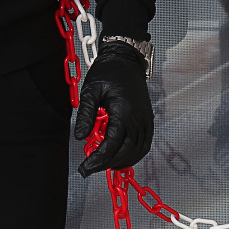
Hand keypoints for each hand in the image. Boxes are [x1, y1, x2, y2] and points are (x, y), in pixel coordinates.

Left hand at [73, 41, 154, 176]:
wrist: (126, 59)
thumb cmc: (108, 72)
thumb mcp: (91, 91)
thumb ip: (86, 115)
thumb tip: (80, 137)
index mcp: (123, 111)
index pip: (111, 144)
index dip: (98, 160)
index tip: (84, 167)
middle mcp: (138, 118)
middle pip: (125, 152)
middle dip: (106, 164)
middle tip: (89, 169)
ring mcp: (146, 120)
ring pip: (137, 151)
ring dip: (121, 162)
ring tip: (103, 164)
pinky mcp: (148, 120)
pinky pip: (144, 144)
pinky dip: (133, 155)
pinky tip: (120, 157)